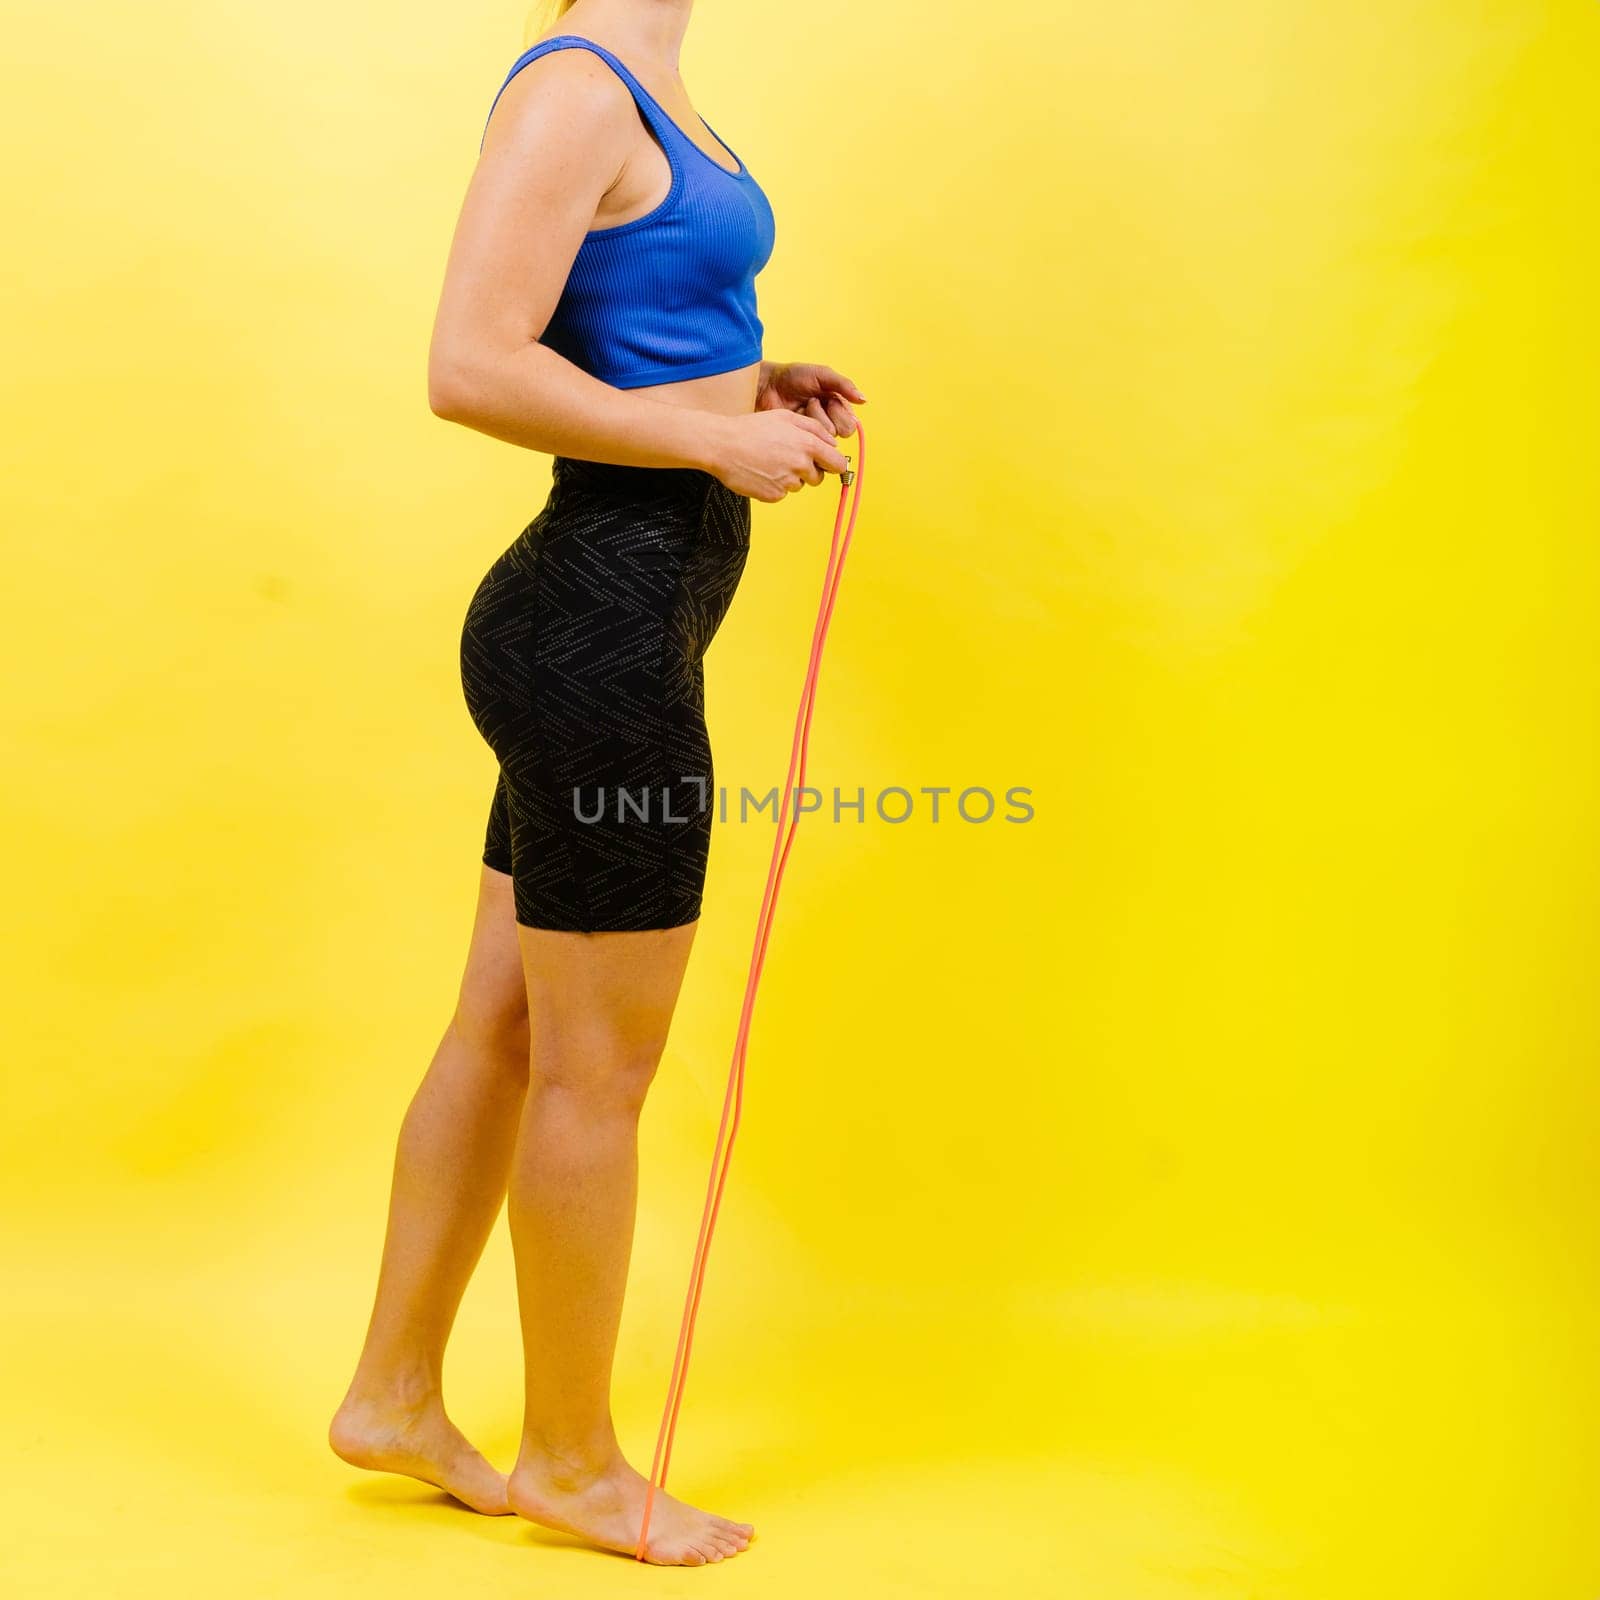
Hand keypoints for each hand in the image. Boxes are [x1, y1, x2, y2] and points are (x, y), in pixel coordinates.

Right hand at [706, 410, 851, 503]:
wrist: (722, 445)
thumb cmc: (752, 428)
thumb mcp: (784, 417)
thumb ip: (814, 428)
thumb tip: (833, 443)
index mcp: (807, 444)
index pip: (838, 463)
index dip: (834, 464)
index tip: (829, 464)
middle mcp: (800, 465)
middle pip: (819, 478)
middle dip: (810, 471)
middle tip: (789, 459)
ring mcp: (787, 482)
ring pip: (799, 485)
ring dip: (790, 477)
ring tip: (770, 462)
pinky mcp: (774, 495)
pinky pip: (782, 493)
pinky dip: (775, 485)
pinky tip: (761, 472)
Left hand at [755, 361, 865, 438]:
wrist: (767, 385)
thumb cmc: (793, 376)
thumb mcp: (822, 374)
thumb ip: (844, 385)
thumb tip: (864, 400)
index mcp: (837, 408)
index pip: (850, 424)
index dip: (840, 413)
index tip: (828, 399)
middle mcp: (828, 423)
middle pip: (840, 435)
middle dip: (826, 416)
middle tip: (812, 402)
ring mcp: (812, 433)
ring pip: (824, 439)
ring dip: (812, 419)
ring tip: (800, 407)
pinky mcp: (799, 441)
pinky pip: (809, 442)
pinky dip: (802, 428)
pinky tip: (793, 416)